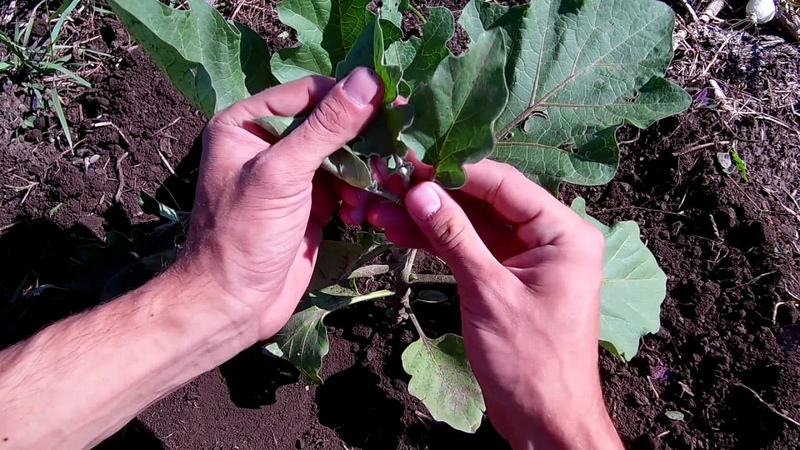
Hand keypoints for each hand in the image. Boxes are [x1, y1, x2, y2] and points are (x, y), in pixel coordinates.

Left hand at [181, 68, 382, 341]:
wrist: (232, 305)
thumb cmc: (243, 236)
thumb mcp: (282, 174)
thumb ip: (326, 127)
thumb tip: (369, 79)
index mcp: (247, 123)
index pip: (310, 93)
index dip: (351, 97)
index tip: (393, 105)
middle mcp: (269, 142)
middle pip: (331, 123)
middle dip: (362, 140)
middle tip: (396, 150)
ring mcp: (292, 175)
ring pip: (344, 155)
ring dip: (363, 173)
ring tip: (371, 191)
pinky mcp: (311, 204)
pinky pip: (346, 186)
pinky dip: (358, 196)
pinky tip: (358, 214)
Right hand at [351, 161, 622, 448]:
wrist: (545, 421)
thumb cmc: (531, 361)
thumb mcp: (489, 292)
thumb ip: (455, 237)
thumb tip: (420, 190)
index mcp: (564, 232)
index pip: (505, 184)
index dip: (455, 170)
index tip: (412, 159)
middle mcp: (549, 237)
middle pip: (485, 202)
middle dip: (435, 193)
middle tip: (388, 178)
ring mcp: (525, 258)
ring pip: (471, 226)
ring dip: (427, 218)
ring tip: (380, 203)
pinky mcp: (504, 279)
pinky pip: (468, 251)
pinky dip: (437, 244)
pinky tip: (397, 230)